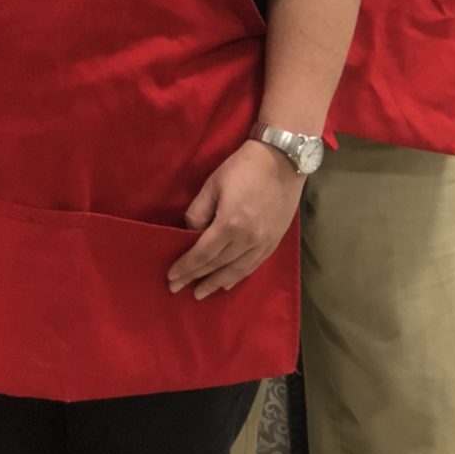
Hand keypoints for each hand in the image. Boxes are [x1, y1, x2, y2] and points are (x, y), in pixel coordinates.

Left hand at [167, 140, 303, 300]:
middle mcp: (248, 239)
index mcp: (230, 224)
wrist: (283, 161)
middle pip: (217, 265)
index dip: (186, 267)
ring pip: (236, 270)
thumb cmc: (243, 168)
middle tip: (177, 289)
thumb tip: (190, 233)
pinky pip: (253, 265)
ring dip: (216, 283)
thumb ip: (198, 212)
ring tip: (201, 293)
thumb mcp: (212, 184)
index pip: (203, 254)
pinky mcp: (274, 241)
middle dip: (196, 278)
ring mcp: (264, 242)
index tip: (172, 277)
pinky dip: (238, 276)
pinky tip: (227, 283)